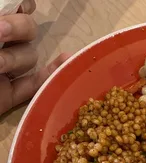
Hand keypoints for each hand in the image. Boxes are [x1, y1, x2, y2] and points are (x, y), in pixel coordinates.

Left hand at [0, 0, 70, 115]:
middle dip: (17, 30)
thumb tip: (5, 27)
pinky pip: (33, 86)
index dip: (19, 7)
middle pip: (27, 31)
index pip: (13, 8)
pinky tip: (63, 64)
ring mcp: (4, 72)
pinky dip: (48, 77)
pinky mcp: (9, 95)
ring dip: (15, 59)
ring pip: (29, 58)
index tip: (18, 7)